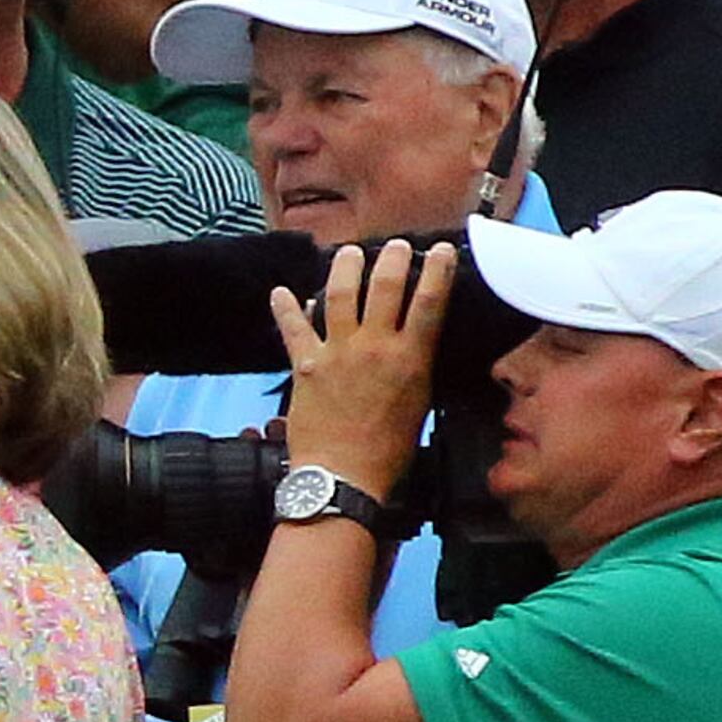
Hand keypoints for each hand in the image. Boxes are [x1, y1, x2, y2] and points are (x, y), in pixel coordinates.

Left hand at [273, 240, 455, 500]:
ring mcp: (337, 352)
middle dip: (392, 258)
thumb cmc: (388, 449)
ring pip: (339, 293)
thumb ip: (414, 366)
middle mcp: (374, 347)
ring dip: (345, 266)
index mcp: (410, 358)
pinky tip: (279, 291)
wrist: (344, 475)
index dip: (438, 269)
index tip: (442, 249)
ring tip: (349, 252)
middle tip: (395, 245)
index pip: (429, 301)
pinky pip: (293, 328)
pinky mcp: (305, 365)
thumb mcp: (419, 402)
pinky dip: (285, 308)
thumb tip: (411, 341)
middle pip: (385, 286)